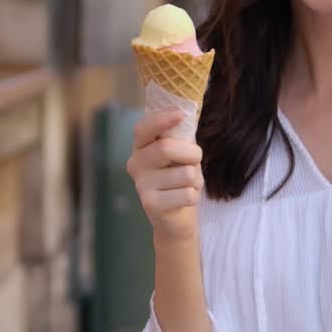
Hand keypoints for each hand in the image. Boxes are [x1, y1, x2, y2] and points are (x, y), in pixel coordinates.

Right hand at [126, 110, 204, 242]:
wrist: (175, 218)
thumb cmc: (179, 179)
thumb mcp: (180, 154)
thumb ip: (180, 137)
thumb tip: (185, 113)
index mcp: (141, 147)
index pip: (143, 129)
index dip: (161, 120)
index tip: (179, 114)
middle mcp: (135, 164)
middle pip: (166, 149)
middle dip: (192, 153)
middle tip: (195, 160)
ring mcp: (141, 185)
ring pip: (184, 174)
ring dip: (196, 179)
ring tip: (187, 185)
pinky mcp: (150, 204)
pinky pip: (187, 194)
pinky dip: (194, 196)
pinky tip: (183, 199)